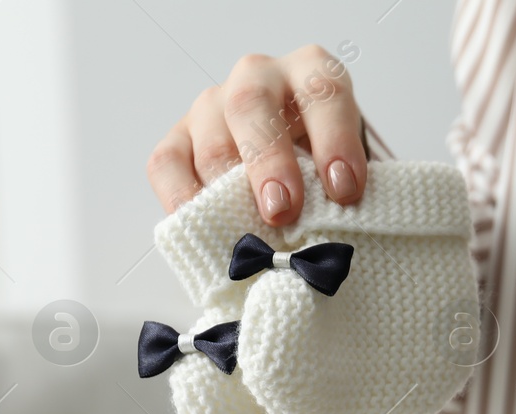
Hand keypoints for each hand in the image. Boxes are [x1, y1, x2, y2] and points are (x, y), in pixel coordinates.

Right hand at [147, 45, 366, 223]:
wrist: (295, 161)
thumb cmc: (327, 163)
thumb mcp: (347, 165)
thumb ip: (343, 189)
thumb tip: (334, 238)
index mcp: (311, 71)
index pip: (323, 91)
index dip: (334, 140)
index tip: (345, 191)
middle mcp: (258, 77)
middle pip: (251, 105)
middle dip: (268, 160)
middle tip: (283, 210)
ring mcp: (212, 105)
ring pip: (210, 140)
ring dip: (228, 190)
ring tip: (247, 233)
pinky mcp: (178, 138)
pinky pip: (168, 164)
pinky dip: (183, 198)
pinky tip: (204, 226)